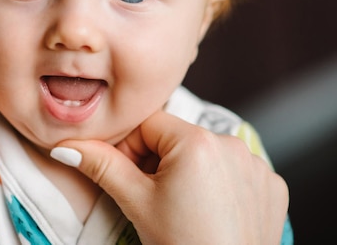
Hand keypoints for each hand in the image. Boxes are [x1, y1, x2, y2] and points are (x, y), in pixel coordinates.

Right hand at [52, 110, 288, 244]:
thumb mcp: (136, 203)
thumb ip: (101, 166)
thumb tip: (64, 147)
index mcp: (197, 141)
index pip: (147, 125)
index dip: (131, 151)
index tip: (131, 180)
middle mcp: (232, 143)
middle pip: (178, 138)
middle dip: (160, 162)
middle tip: (154, 198)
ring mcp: (256, 164)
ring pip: (207, 153)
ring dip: (190, 171)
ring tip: (184, 207)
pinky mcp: (271, 184)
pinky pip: (236, 170)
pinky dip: (221, 184)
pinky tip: (212, 212)